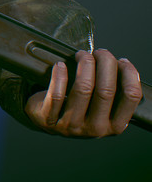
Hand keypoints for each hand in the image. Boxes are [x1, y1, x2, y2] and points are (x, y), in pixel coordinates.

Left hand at [25, 48, 142, 136]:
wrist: (50, 122)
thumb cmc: (82, 108)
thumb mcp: (104, 107)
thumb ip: (115, 91)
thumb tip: (122, 64)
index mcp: (114, 125)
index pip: (131, 97)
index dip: (129, 74)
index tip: (121, 60)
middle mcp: (95, 128)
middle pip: (106, 89)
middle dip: (105, 63)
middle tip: (100, 53)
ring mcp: (71, 126)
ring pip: (82, 89)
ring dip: (84, 64)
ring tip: (82, 55)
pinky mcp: (49, 120)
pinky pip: (56, 95)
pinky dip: (59, 76)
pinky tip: (60, 65)